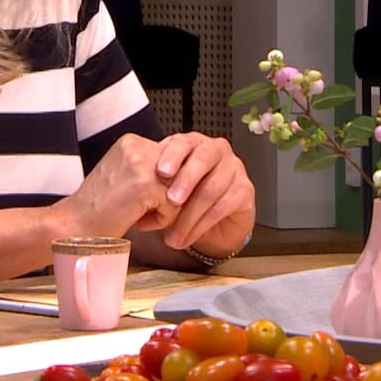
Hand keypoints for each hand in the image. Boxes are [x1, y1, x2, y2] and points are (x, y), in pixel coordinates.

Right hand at [55, 132, 172, 239]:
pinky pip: (174, 205)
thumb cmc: (99, 207)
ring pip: (180, 188)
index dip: (162, 184)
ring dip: (165, 208)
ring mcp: (142, 163)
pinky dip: (161, 220)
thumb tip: (186, 172)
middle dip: (167, 195)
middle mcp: (138, 146)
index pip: (172, 159)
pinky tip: (139, 223)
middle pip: (179, 172)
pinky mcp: (146, 185)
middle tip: (142, 210)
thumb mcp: (124, 174)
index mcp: (132, 141)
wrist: (74, 225)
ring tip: (140, 216)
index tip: (139, 198)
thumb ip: (149, 168)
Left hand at [148, 132, 255, 252]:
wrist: (216, 219)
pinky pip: (224, 206)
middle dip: (186, 179)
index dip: (173, 155)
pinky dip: (202, 225)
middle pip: (203, 158)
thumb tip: (134, 209)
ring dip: (190, 215)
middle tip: (171, 201)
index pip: (184, 142)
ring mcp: (234, 168)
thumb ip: (154, 190)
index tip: (161, 172)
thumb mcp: (167, 190)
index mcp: (194, 143)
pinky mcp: (245, 189)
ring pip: (212, 187)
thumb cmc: (187, 197)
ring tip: (172, 236)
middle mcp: (217, 150)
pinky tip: (187, 238)